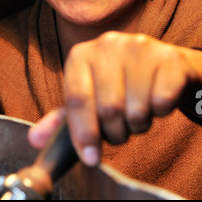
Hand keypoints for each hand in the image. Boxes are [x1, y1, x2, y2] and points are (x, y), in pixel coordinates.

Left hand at [28, 32, 200, 165]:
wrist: (161, 66)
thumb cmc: (119, 83)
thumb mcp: (89, 95)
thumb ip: (64, 117)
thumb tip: (34, 139)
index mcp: (81, 54)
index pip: (76, 99)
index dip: (83, 133)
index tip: (90, 157)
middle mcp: (107, 44)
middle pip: (108, 109)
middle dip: (115, 131)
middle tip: (120, 128)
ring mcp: (138, 47)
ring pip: (136, 109)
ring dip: (138, 124)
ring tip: (137, 112)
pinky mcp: (167, 57)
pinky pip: (162, 102)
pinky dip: (160, 112)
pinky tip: (156, 100)